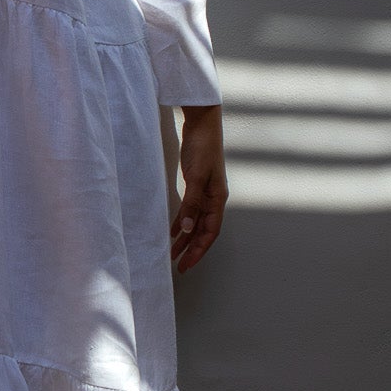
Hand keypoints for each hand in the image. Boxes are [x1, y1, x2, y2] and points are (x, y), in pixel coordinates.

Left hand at [170, 104, 227, 272]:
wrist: (202, 123)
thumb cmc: (202, 148)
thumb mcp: (196, 177)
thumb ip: (192, 203)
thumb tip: (188, 230)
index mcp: (218, 198)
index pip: (210, 232)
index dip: (199, 250)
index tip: (187, 265)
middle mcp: (214, 198)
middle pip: (203, 231)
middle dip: (192, 249)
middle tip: (179, 266)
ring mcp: (205, 192)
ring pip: (196, 222)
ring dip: (185, 238)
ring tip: (172, 253)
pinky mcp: (196, 185)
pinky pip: (190, 210)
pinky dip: (182, 222)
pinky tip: (173, 231)